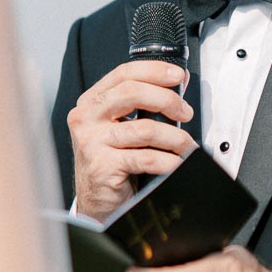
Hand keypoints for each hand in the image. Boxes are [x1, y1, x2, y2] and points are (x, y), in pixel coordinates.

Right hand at [67, 61, 195, 221]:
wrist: (97, 201)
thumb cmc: (113, 161)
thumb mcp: (122, 126)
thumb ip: (144, 103)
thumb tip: (179, 83)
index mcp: (91, 102)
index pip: (124, 74)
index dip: (154, 71)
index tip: (178, 77)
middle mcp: (86, 117)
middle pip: (132, 93)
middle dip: (167, 100)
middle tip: (185, 113)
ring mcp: (91, 142)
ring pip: (145, 129)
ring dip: (175, 138)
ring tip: (186, 145)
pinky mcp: (102, 166)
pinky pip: (146, 158)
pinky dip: (168, 161)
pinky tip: (176, 164)